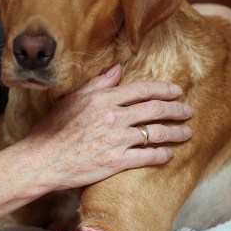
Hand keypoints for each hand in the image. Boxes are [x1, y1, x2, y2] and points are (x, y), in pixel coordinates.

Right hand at [0, 64, 192, 230]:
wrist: (42, 159)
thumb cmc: (52, 128)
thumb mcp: (73, 99)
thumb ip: (98, 83)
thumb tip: (118, 69)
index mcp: (103, 99)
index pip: (142, 89)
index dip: (164, 89)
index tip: (176, 91)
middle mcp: (113, 117)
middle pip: (155, 110)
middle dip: (177, 110)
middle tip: (188, 111)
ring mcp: (116, 140)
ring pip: (156, 133)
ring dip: (176, 133)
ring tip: (186, 133)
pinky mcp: (116, 161)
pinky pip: (147, 156)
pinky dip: (162, 155)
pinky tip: (169, 155)